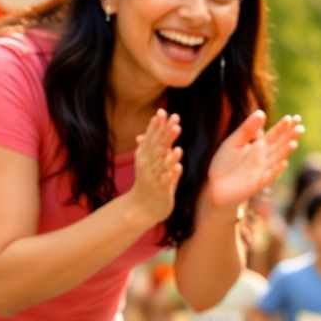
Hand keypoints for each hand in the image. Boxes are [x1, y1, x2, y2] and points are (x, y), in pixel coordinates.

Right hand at [131, 109, 183, 224]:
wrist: (141, 209)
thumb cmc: (147, 184)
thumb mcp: (147, 164)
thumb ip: (151, 148)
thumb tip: (147, 132)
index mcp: (144, 158)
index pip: (151, 138)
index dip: (156, 125)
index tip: (163, 111)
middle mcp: (148, 165)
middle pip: (157, 146)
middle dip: (165, 131)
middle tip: (175, 117)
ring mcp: (154, 177)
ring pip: (162, 161)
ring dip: (170, 147)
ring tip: (178, 135)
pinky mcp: (161, 190)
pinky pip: (167, 180)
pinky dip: (172, 172)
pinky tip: (179, 164)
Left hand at [205, 111, 303, 209]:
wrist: (217, 187)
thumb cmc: (225, 164)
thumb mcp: (233, 143)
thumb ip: (247, 129)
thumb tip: (261, 112)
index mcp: (259, 146)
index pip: (274, 134)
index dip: (283, 127)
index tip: (291, 117)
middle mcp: (264, 158)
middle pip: (279, 145)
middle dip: (289, 137)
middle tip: (300, 127)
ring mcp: (262, 171)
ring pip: (276, 159)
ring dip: (285, 152)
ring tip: (293, 142)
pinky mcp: (257, 184)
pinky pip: (268, 177)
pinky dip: (275, 171)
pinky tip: (283, 163)